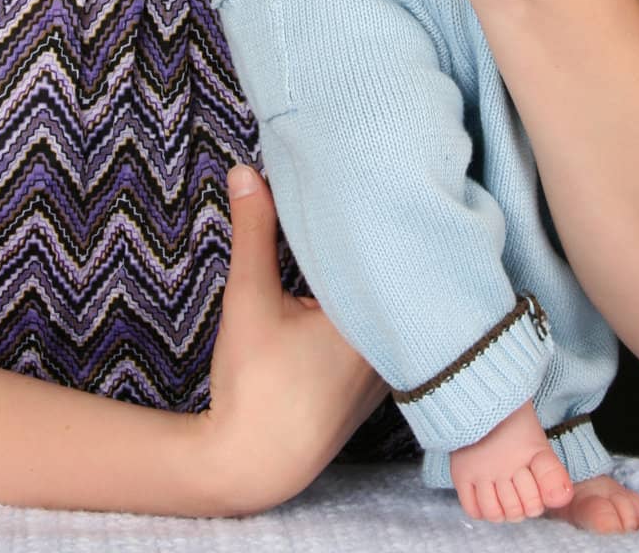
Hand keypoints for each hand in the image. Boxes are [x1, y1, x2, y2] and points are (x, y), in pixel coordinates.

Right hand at [200, 165, 386, 514]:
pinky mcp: (374, 386)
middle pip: (393, 278)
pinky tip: (353, 284)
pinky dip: (369, 307)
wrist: (251, 465)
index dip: (380, 213)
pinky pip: (383, 332)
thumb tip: (246, 173)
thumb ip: (254, 232)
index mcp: (372, 322)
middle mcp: (393, 347)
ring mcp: (387, 371)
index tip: (372, 178)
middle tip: (367, 190)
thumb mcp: (250, 299)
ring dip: (375, 277)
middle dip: (378, 240)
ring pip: (389, 307)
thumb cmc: (254, 387)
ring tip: (364, 227)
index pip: (387, 253)